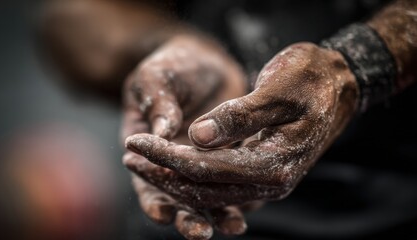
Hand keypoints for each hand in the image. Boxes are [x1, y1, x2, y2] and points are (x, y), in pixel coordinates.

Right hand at [122, 34, 247, 238]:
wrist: (203, 63)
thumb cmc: (172, 66)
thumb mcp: (157, 77)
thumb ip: (158, 103)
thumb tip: (163, 130)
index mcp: (147, 150)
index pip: (146, 181)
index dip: (153, 199)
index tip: (163, 213)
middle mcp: (174, 164)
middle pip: (178, 199)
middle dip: (189, 218)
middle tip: (201, 231)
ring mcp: (201, 164)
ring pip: (210, 196)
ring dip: (220, 214)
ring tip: (234, 227)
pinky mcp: (227, 158)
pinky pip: (233, 181)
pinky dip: (242, 195)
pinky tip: (254, 204)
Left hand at [125, 42, 358, 207]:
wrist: (339, 84)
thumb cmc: (312, 80)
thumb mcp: (276, 91)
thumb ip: (238, 116)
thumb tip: (196, 136)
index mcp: (274, 165)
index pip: (207, 169)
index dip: (167, 157)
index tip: (137, 141)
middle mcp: (269, 182)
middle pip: (203, 188)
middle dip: (163, 172)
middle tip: (131, 154)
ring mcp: (265, 181)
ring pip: (208, 191)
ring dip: (172, 178)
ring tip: (141, 161)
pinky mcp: (259, 171)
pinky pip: (219, 183)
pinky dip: (192, 176)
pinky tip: (170, 164)